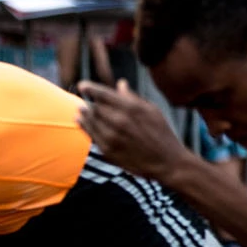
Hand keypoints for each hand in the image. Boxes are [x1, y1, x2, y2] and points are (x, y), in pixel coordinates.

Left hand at [75, 79, 189, 180]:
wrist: (167, 162)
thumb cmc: (162, 133)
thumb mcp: (152, 110)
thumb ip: (133, 97)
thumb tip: (120, 84)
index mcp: (132, 108)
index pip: (104, 95)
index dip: (90, 88)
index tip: (81, 85)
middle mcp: (120, 122)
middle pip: (95, 107)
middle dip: (88, 102)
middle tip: (83, 100)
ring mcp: (112, 137)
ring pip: (90, 121)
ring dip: (84, 114)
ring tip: (80, 110)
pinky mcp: (108, 151)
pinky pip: (90, 135)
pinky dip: (84, 126)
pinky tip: (81, 120)